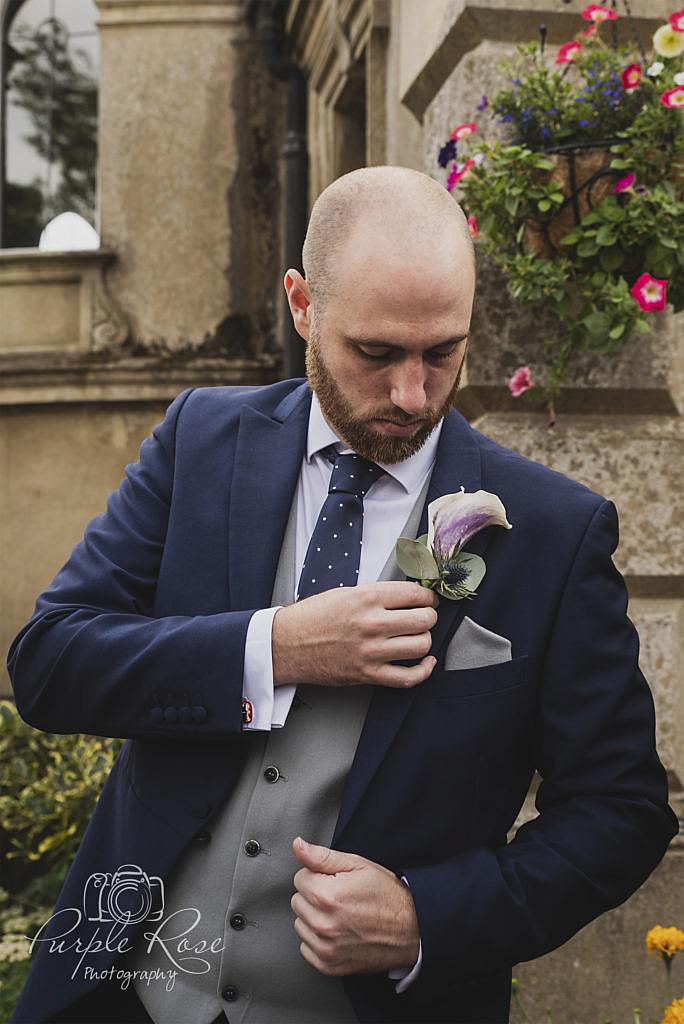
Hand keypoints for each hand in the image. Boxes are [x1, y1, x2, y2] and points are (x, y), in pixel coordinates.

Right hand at [272, 581, 438, 688]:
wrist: (287, 644)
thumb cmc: (313, 617)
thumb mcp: (346, 593)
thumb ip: (378, 595)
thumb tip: (410, 597)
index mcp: (366, 598)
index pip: (416, 595)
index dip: (428, 597)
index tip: (428, 600)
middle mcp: (371, 623)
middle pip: (424, 619)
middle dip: (428, 617)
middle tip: (423, 617)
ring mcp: (371, 651)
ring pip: (421, 645)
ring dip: (424, 640)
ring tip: (416, 637)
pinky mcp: (368, 674)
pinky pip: (408, 677)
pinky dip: (424, 670)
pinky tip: (425, 662)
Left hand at [290, 836, 419, 976]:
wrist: (411, 929)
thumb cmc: (387, 896)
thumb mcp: (358, 865)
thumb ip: (321, 856)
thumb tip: (298, 845)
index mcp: (327, 895)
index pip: (300, 878)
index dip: (318, 875)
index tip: (335, 881)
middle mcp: (323, 924)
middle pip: (297, 901)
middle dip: (314, 895)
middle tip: (340, 897)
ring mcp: (326, 948)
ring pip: (300, 924)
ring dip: (314, 918)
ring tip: (340, 914)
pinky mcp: (329, 965)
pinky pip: (306, 948)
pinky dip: (317, 940)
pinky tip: (337, 932)